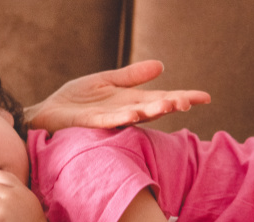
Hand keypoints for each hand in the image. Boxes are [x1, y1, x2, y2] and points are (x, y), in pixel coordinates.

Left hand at [25, 60, 211, 131]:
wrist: (48, 112)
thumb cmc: (77, 100)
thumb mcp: (107, 81)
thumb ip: (132, 76)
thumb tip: (161, 66)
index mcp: (131, 101)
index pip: (162, 97)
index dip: (183, 97)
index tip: (205, 97)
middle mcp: (124, 112)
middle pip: (153, 108)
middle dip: (171, 104)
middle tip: (187, 102)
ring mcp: (108, 119)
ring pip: (135, 116)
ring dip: (151, 111)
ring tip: (168, 104)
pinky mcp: (89, 123)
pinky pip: (108, 121)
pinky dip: (121, 118)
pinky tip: (134, 113)